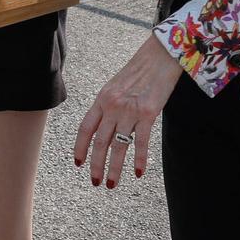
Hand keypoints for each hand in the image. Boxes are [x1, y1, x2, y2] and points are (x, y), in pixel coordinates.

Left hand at [74, 36, 183, 187]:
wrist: (161, 54)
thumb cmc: (141, 69)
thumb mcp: (117, 84)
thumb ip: (110, 104)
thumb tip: (107, 125)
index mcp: (102, 98)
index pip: (85, 128)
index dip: (80, 147)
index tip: (78, 164)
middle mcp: (112, 106)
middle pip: (100, 142)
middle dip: (96, 165)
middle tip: (95, 183)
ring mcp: (130, 110)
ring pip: (118, 146)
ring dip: (114, 168)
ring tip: (112, 184)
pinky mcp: (149, 113)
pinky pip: (141, 142)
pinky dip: (139, 160)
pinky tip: (138, 173)